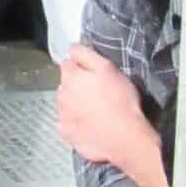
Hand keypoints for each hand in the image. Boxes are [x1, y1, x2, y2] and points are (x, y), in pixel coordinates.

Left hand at [56, 45, 148, 164]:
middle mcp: (61, 95)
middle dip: (77, 85)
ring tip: (96, 110)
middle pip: (66, 84)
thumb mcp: (107, 68)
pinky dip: (75, 122)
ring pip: (65, 103)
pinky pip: (67, 123)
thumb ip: (86, 55)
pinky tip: (90, 125)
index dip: (81, 66)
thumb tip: (71, 49)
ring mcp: (62, 116)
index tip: (95, 74)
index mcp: (70, 77)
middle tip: (99, 93)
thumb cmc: (120, 100)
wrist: (124, 137)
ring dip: (75, 103)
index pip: (67, 63)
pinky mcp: (66, 134)